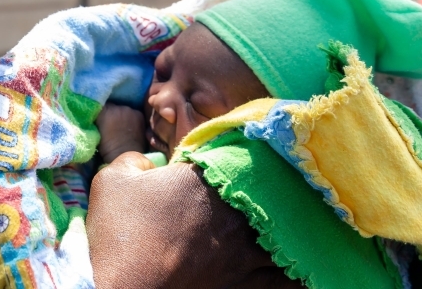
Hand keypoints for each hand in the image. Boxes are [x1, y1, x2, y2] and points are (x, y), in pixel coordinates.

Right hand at [87, 155, 301, 288]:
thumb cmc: (117, 234)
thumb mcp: (112, 180)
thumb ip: (134, 158)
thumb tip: (149, 162)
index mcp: (204, 179)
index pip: (237, 154)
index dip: (242, 151)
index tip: (246, 146)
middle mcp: (234, 212)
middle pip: (271, 190)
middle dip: (277, 185)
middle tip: (286, 181)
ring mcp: (245, 251)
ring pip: (290, 234)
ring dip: (297, 226)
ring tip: (307, 222)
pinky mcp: (246, 284)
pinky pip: (288, 277)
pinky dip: (301, 272)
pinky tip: (309, 267)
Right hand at [96, 104, 146, 163]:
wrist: (126, 157)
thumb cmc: (107, 149)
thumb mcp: (96, 131)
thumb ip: (98, 119)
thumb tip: (98, 113)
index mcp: (104, 112)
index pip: (100, 104)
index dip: (100, 111)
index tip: (100, 118)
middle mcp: (117, 107)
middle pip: (112, 106)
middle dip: (111, 113)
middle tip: (111, 124)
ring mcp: (130, 110)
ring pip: (123, 109)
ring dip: (121, 115)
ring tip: (121, 126)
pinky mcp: (139, 114)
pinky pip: (133, 113)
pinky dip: (131, 118)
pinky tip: (130, 128)